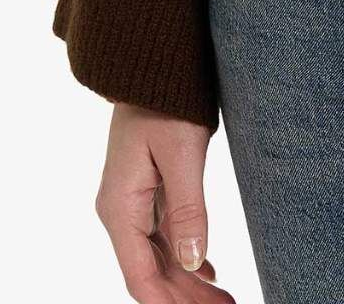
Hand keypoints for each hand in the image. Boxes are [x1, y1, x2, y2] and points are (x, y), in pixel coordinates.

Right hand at [95, 102, 233, 300]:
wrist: (152, 63)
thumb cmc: (165, 101)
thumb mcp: (181, 153)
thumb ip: (187, 209)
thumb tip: (192, 263)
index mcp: (120, 208)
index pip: (140, 277)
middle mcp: (120, 211)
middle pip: (151, 272)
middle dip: (184, 299)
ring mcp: (132, 202)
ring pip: (159, 257)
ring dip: (188, 282)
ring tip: (223, 299)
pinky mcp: (147, 191)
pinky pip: (163, 236)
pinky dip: (185, 257)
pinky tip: (207, 272)